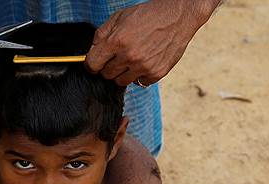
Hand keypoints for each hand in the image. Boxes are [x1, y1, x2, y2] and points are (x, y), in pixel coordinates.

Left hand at [85, 0, 217, 85]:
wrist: (177, 16)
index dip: (92, 64)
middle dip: (108, 67)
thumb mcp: (119, 17)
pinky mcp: (157, 73)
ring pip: (121, 82)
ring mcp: (144, 66)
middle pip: (106, 75)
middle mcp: (130, 56)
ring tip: (131, 59)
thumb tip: (91, 52)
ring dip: (123, 73)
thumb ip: (101, 35)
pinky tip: (145, 61)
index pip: (93, 64)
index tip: (95, 63)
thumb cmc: (147, 15)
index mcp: (117, 41)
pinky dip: (140, 75)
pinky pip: (140, 83)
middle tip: (117, 57)